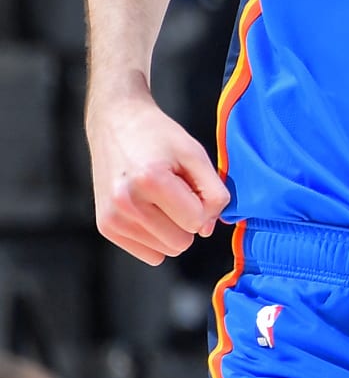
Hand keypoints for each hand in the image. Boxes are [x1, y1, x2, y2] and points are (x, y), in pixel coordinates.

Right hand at [88, 80, 230, 266]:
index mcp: (150, 180)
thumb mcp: (195, 154)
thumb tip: (207, 230)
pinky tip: (148, 208)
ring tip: (159, 196)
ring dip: (172, 228)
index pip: (197, 222)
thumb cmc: (159, 137)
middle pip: (181, 242)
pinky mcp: (105, 226)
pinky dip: (156, 237)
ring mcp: (112, 217)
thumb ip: (213, 192)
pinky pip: (149, 254)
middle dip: (188, 220)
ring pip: (166, 251)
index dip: (205, 205)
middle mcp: (125, 202)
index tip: (192, 184)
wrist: (116, 123)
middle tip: (175, 190)